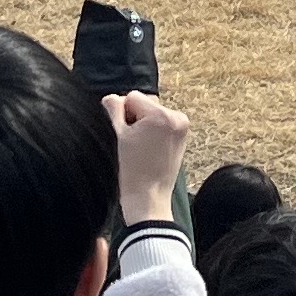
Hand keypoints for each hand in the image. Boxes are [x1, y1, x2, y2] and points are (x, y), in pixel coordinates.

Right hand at [111, 90, 192, 223]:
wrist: (148, 198)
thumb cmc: (131, 170)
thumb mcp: (117, 135)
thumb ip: (113, 109)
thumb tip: (113, 97)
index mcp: (161, 115)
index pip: (132, 97)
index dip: (122, 115)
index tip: (124, 136)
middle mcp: (176, 117)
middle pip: (145, 103)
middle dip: (135, 118)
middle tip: (132, 143)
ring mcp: (182, 126)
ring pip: (153, 112)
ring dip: (145, 124)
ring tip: (141, 148)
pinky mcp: (183, 136)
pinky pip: (163, 123)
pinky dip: (154, 131)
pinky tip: (149, 149)